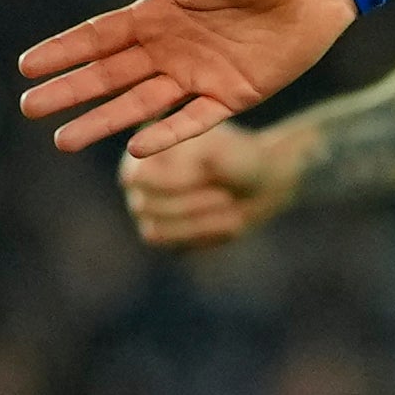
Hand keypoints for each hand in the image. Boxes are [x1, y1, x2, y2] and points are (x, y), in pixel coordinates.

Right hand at [16, 0, 357, 158]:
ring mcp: (199, 75)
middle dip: (69, 92)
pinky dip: (166, 135)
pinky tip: (136, 149)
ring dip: (102, 121)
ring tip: (62, 140)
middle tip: (29, 109)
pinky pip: (193, 122)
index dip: (62, 51)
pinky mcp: (232, 96)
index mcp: (158, 12)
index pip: (98, 37)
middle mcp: (171, 48)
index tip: (25, 67)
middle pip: (109, 75)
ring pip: (139, 105)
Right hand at [119, 117, 305, 251]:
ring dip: (200, 222)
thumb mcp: (226, 150)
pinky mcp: (163, 234)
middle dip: (192, 204)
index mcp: (146, 148)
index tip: (205, 176)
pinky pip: (174, 246)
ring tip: (232, 210)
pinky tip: (230, 223)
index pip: (137, 174)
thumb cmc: (239, 158)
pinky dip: (205, 236)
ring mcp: (146, 209)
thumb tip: (183, 166)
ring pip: (155, 231)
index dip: (168, 181)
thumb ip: (199, 155)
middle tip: (225, 197)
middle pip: (145, 205)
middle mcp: (137, 179)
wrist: (257, 183)